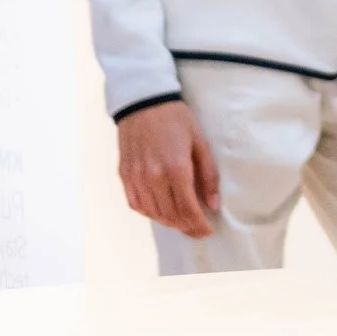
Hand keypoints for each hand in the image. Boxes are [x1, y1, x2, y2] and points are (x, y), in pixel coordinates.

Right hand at [117, 100, 220, 236]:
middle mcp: (153, 177)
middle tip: (198, 230)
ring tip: (183, 223)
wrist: (144, 103)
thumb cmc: (177, 120)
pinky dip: (150, 213)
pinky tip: (161, 213)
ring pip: (153, 213)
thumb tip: (212, 204)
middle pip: (171, 215)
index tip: (208, 231)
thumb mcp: (200, 143)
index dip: (198, 225)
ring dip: (169, 222)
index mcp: (176, 168)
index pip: (188, 209)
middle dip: (187, 227)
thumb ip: (208, 175)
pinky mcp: (124, 176)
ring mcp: (136, 178)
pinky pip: (136, 204)